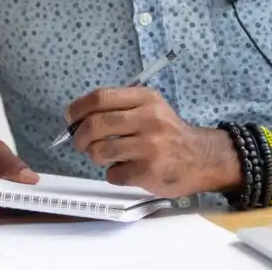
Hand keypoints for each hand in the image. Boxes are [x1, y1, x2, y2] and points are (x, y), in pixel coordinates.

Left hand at [67, 87, 241, 197]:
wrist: (201, 158)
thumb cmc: (168, 133)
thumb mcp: (150, 108)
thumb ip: (119, 108)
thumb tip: (77, 118)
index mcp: (145, 98)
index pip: (101, 98)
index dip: (78, 109)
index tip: (71, 118)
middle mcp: (148, 119)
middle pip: (96, 124)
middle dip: (79, 136)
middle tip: (80, 143)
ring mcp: (149, 146)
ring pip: (100, 151)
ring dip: (96, 156)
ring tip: (108, 156)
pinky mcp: (148, 171)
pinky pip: (113, 174)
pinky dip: (113, 174)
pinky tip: (127, 169)